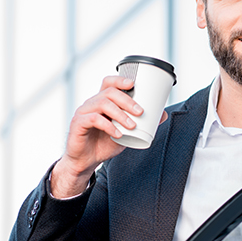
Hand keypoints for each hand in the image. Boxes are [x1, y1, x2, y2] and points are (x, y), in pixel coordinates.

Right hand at [50, 75, 165, 197]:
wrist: (86, 160)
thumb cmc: (104, 143)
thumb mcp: (126, 133)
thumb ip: (142, 123)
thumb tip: (163, 114)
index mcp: (102, 101)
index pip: (108, 83)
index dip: (120, 80)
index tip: (134, 84)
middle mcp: (91, 103)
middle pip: (109, 92)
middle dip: (127, 100)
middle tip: (140, 112)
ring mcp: (83, 112)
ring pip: (102, 104)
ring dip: (120, 114)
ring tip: (132, 125)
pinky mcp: (78, 124)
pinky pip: (93, 119)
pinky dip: (108, 126)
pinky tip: (118, 134)